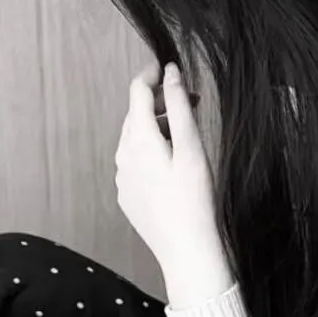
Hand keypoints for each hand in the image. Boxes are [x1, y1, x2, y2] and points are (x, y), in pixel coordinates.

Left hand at [115, 63, 233, 308]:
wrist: (186, 250)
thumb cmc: (195, 199)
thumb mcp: (192, 147)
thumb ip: (180, 105)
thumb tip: (171, 71)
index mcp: (138, 139)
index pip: (137, 92)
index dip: (152, 74)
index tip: (170, 66)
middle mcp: (122, 156)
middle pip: (135, 115)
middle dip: (160, 102)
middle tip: (192, 101)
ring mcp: (122, 178)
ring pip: (135, 139)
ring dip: (157, 127)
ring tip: (186, 132)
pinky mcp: (127, 195)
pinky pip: (135, 162)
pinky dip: (152, 151)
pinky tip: (174, 163)